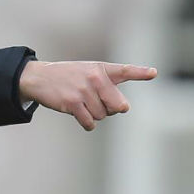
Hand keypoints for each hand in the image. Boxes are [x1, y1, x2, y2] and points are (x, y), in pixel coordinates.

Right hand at [18, 60, 157, 130]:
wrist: (40, 78)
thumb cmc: (69, 77)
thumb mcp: (88, 71)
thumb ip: (107, 85)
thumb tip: (121, 108)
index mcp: (101, 69)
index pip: (124, 70)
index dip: (140, 73)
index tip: (153, 73)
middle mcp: (95, 78)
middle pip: (119, 105)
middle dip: (112, 110)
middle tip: (100, 103)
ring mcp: (84, 90)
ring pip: (102, 116)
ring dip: (95, 115)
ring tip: (83, 104)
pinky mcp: (73, 103)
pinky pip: (89, 123)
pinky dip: (87, 124)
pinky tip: (80, 115)